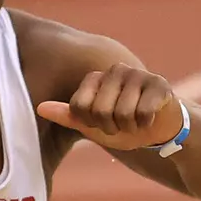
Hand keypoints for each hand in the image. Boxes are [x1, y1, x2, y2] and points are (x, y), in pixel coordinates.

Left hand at [37, 64, 184, 151]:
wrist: (160, 129)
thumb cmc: (122, 126)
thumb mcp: (91, 126)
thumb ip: (67, 116)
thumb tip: (40, 108)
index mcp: (95, 78)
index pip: (79, 107)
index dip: (90, 124)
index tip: (101, 123)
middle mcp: (115, 70)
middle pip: (100, 111)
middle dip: (111, 127)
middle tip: (121, 124)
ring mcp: (138, 74)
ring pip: (123, 113)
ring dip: (130, 127)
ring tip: (135, 121)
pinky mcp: (159, 83)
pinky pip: (143, 113)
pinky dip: (146, 124)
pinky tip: (150, 118)